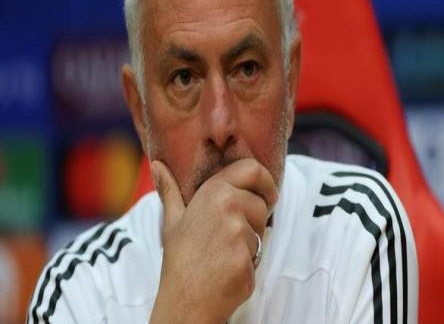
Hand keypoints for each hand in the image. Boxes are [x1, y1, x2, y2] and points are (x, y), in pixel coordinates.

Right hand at [148, 158, 277, 323]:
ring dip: (252, 240)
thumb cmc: (181, 259)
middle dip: (258, 216)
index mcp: (212, 191)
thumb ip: (170, 190)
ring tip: (225, 253)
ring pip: (263, 227)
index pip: (253, 168)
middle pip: (263, 201)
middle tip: (239, 232)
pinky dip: (249, 262)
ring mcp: (237, 231)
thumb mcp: (173, 220)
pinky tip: (228, 269)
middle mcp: (226, 205)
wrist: (185, 301)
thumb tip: (157, 164)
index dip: (265, 180)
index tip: (265, 195)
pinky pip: (260, 252)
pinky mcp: (246, 256)